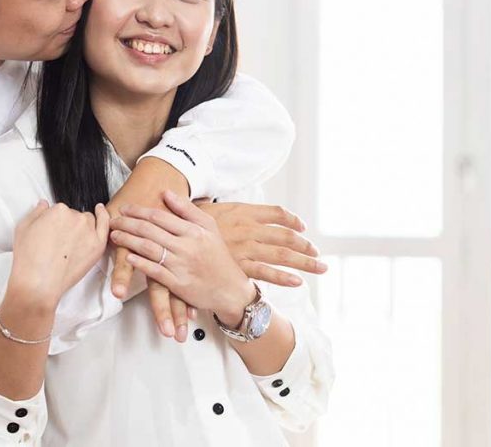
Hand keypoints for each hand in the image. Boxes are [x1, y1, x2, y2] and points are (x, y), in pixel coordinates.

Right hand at [9, 201, 109, 305]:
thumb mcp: (23, 228)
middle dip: (68, 225)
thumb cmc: (29, 259)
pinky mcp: (97, 244)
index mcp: (58, 210)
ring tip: (72, 244)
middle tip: (59, 242)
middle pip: (74, 215)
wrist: (39, 283)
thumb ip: (36, 212)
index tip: (52, 232)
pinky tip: (100, 211)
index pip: (60, 210)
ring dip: (82, 227)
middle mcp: (75, 217)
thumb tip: (44, 205)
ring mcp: (88, 230)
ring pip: (88, 221)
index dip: (55, 223)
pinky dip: (103, 216)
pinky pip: (105, 225)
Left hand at [110, 191, 258, 321]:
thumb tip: (167, 192)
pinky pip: (155, 271)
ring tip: (115, 235)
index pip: (160, 216)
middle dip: (128, 223)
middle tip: (113, 220)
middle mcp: (186, 246)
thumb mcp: (209, 227)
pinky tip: (128, 257)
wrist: (231, 288)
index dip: (139, 211)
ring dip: (129, 241)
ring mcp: (181, 265)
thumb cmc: (218, 256)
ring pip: (149, 249)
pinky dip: (140, 263)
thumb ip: (188, 210)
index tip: (125, 208)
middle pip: (150, 230)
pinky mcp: (178, 284)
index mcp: (194, 230)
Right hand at [196, 201, 326, 284]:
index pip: (277, 213)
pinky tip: (297, 282)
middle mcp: (249, 229)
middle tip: (317, 254)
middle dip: (304, 246)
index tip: (302, 227)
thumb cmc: (187, 218)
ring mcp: (245, 248)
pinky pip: (266, 272)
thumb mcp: (209, 208)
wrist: (171, 228)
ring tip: (319, 267)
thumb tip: (237, 214)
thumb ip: (226, 212)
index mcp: (244, 212)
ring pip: (282, 255)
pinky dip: (283, 278)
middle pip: (285, 237)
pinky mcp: (238, 266)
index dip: (292, 220)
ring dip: (304, 262)